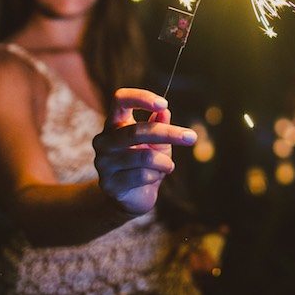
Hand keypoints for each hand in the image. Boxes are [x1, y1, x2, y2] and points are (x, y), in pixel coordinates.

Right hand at [93, 88, 196, 215]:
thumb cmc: (147, 161)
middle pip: (136, 131)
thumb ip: (160, 125)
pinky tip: (154, 177)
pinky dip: (156, 175)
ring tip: (168, 165)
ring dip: (164, 162)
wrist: (133, 196)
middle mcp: (104, 140)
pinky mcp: (109, 184)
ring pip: (144, 156)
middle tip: (191, 137)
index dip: (141, 98)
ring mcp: (103, 163)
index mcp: (114, 123)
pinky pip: (142, 175)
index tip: (164, 104)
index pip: (120, 99)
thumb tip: (164, 111)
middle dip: (167, 134)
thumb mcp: (158, 141)